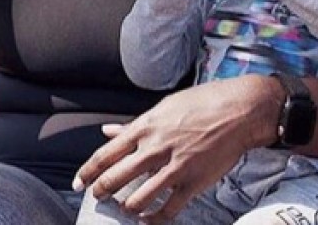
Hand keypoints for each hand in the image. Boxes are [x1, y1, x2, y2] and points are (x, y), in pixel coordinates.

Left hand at [73, 76, 280, 222]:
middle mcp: (155, 148)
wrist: (239, 111)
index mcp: (145, 127)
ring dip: (127, 207)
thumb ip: (133, 125)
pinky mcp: (194, 182)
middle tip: (99, 198)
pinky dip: (153, 218)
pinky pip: (168, 209)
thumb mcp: (163, 107)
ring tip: (125, 207)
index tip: (78, 183)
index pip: (105, 154)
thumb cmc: (201, 104)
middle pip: (116, 178)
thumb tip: (106, 131)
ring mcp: (175, 167)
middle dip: (102, 192)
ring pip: (138, 198)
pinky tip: (146, 219)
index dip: (87, 172)